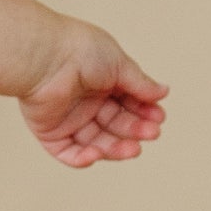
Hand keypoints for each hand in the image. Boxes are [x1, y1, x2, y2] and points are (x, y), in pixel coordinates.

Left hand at [18, 28, 167, 168]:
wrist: (46, 57)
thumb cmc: (81, 52)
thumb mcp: (119, 65)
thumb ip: (140, 83)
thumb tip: (163, 92)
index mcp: (101, 82)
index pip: (128, 103)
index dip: (144, 112)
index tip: (158, 117)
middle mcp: (86, 102)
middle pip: (115, 125)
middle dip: (135, 130)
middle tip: (151, 133)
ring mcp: (68, 119)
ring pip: (97, 142)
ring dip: (116, 149)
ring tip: (134, 149)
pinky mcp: (50, 133)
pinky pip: (68, 153)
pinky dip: (83, 158)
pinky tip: (97, 154)